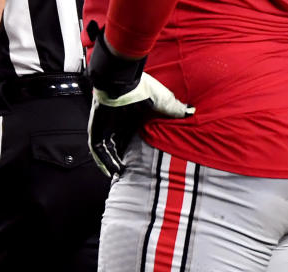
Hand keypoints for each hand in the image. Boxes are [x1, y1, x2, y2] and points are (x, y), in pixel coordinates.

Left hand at [85, 23, 193, 176]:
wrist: (123, 82)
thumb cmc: (142, 88)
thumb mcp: (162, 101)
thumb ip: (174, 109)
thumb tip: (191, 112)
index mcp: (130, 115)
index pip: (131, 136)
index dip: (134, 149)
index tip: (141, 161)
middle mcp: (116, 121)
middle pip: (117, 144)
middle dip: (121, 159)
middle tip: (128, 172)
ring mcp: (104, 125)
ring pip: (106, 149)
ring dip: (111, 162)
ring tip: (119, 175)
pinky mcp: (96, 128)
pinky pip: (96, 148)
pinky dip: (101, 160)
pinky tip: (108, 171)